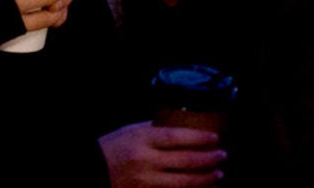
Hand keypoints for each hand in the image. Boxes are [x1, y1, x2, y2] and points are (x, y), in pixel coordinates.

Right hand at [100, 121, 224, 187]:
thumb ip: (152, 131)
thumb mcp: (129, 131)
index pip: (177, 137)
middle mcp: (145, 160)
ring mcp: (146, 181)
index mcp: (141, 139)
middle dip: (209, 159)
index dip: (200, 138)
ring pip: (185, 182)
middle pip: (186, 160)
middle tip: (222, 155)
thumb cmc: (111, 148)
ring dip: (206, 179)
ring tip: (218, 174)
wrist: (91, 171)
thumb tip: (179, 129)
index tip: (215, 138)